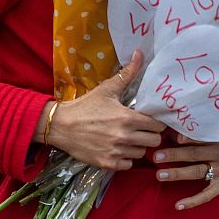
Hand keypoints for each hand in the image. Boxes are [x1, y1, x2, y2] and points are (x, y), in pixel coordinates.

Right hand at [43, 51, 164, 169]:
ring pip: (141, 153)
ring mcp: (116, 152)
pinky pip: (128, 164)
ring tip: (128, 138)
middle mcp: (124, 137)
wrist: (61, 126)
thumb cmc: (85, 106)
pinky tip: (119, 148)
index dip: (156, 122)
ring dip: (138, 146)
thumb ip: (127, 73)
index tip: (150, 119)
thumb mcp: (107, 89)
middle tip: (142, 129)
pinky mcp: (107, 163)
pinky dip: (126, 158)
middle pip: (154, 141)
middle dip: (150, 135)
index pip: (157, 125)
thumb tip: (139, 54)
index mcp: (127, 118)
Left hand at [153, 133, 218, 209]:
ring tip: (160, 175)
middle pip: (194, 155)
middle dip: (174, 155)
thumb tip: (179, 133)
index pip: (200, 137)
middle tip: (156, 156)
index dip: (186, 137)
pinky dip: (192, 201)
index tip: (171, 137)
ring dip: (177, 173)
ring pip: (197, 172)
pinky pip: (207, 195)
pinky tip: (178, 205)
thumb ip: (206, 132)